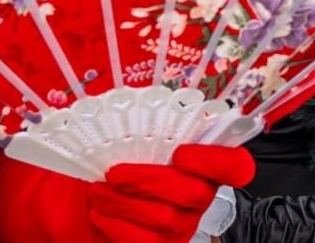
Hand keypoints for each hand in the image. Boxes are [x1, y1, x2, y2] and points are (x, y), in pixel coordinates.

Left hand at [0, 144, 254, 242]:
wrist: (79, 203)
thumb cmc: (108, 162)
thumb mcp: (120, 135)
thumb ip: (137, 119)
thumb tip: (133, 87)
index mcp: (199, 162)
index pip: (235, 165)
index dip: (216, 159)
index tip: (180, 152)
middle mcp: (197, 196)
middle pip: (194, 193)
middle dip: (149, 179)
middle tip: (114, 171)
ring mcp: (181, 226)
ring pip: (165, 219)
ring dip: (124, 202)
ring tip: (98, 189)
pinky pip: (144, 242)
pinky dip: (115, 224)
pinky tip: (98, 211)